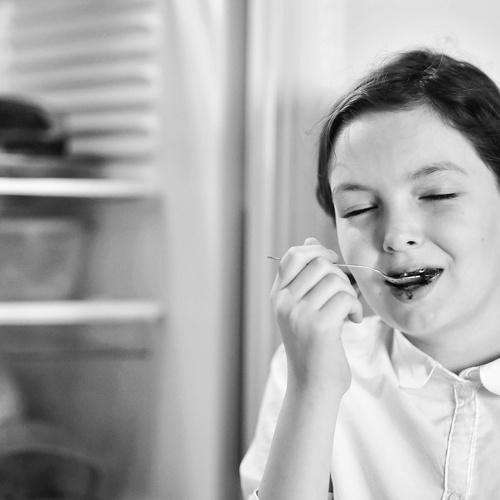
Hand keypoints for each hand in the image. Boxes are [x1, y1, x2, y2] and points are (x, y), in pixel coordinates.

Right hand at [271, 237, 362, 393]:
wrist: (313, 386)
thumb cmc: (314, 347)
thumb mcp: (304, 307)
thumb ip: (307, 277)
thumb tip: (311, 240)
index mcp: (278, 296)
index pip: (293, 256)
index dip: (316, 252)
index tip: (332, 262)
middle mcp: (284, 302)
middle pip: (319, 264)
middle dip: (339, 276)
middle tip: (344, 295)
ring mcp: (298, 314)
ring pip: (335, 280)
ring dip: (349, 294)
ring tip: (347, 312)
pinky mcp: (318, 327)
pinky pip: (345, 297)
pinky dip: (354, 308)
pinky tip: (351, 322)